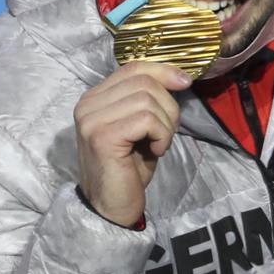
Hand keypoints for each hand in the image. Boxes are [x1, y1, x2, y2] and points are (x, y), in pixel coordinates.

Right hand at [74, 61, 191, 226]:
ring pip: (147, 99)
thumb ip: (148, 98)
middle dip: (168, 105)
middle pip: (144, 81)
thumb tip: (179, 77)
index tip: (185, 82)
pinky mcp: (102, 137)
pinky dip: (161, 134)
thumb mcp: (142, 124)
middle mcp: (88, 104)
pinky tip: (156, 150)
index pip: (133, 67)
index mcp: (95, 97)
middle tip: (166, 132)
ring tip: (160, 143)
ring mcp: (92, 120)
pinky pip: (146, 120)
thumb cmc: (130, 166)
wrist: (112, 206)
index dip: (163, 70)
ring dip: (166, 123)